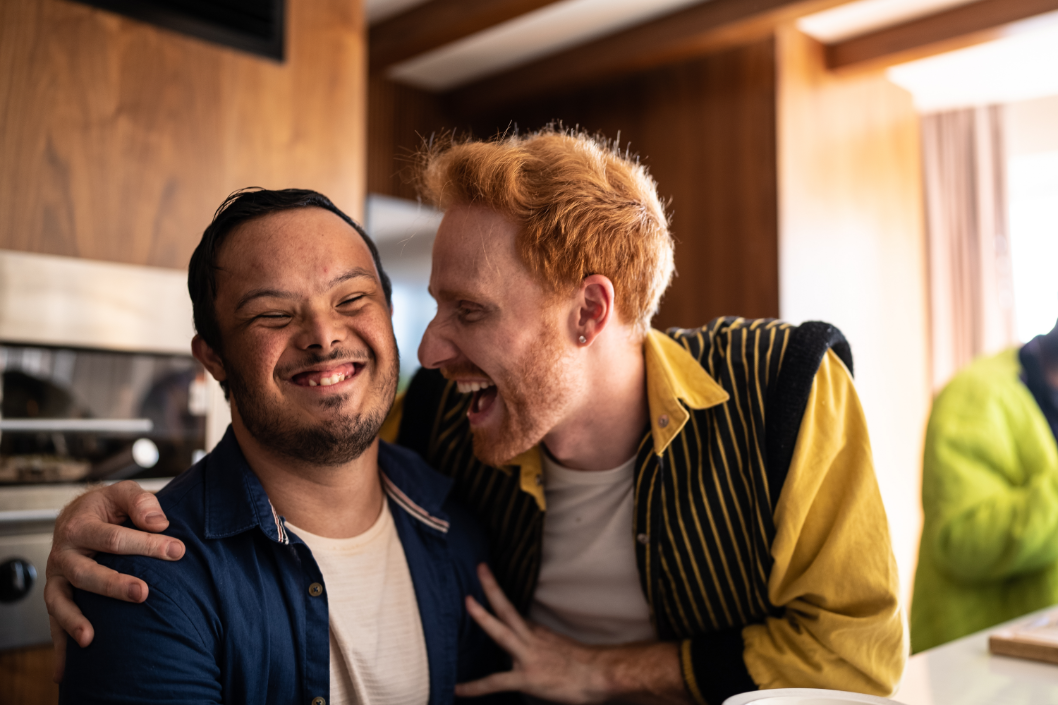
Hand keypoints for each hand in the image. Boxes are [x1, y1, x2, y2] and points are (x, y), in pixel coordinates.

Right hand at [44, 480, 184, 681]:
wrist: (78, 515)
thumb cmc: (108, 507)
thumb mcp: (124, 493)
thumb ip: (141, 502)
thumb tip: (159, 523)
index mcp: (81, 526)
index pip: (114, 538)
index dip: (147, 544)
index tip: (177, 551)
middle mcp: (64, 554)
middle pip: (87, 572)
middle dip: (115, 585)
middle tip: (143, 593)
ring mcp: (58, 578)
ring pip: (61, 600)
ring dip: (75, 620)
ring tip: (91, 638)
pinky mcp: (58, 596)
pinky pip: (54, 622)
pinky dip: (60, 644)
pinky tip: (67, 669)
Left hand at [455, 564, 690, 704]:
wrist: (600, 675)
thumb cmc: (586, 667)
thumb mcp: (560, 649)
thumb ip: (542, 646)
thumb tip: (534, 649)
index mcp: (538, 633)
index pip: (514, 613)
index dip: (499, 598)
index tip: (487, 579)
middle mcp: (531, 639)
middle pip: (508, 608)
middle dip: (492, 587)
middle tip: (480, 567)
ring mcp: (528, 656)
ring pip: (501, 631)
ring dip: (483, 616)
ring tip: (466, 601)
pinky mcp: (527, 677)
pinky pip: (495, 682)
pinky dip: (474, 686)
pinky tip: (458, 689)